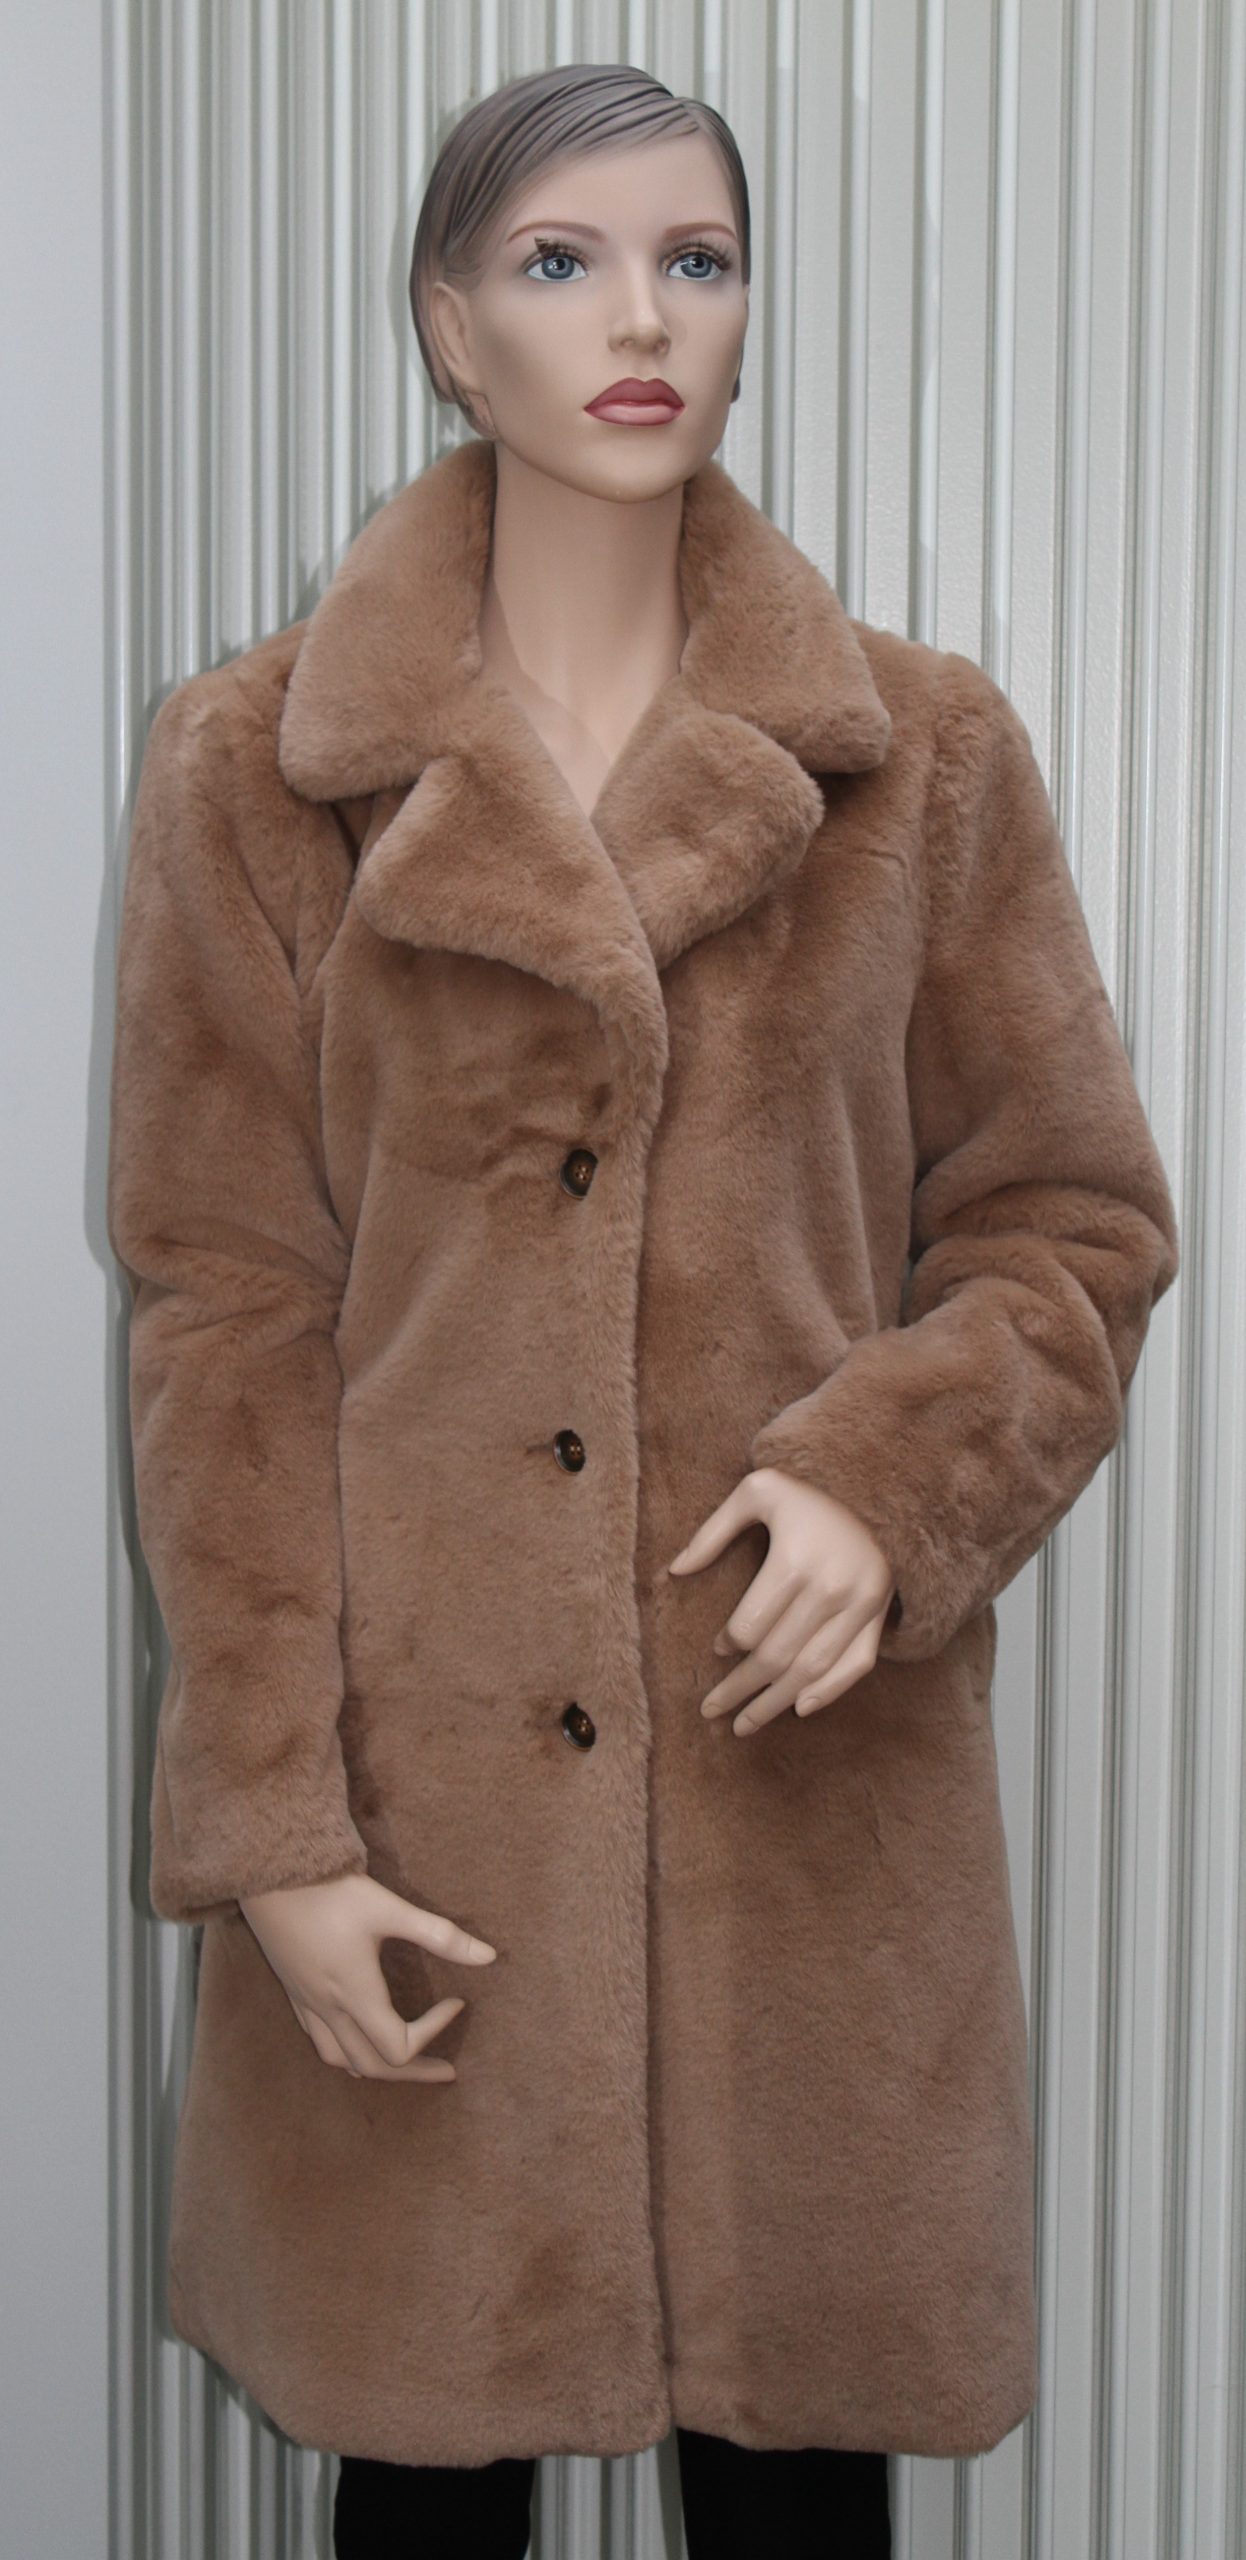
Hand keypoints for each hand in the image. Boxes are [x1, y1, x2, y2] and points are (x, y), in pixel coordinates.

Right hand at [237, 1870, 496, 2080]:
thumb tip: (490, 1957)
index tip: (457, 2001)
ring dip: (376, 2066)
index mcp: (356, 1995)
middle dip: (414, 2072)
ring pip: (341, 2060)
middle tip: (446, 2070)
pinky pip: (320, 2040)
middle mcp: (329, 2009)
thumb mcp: (390, 1910)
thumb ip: (440, 1936)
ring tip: (403, 2059)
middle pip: (373, 2066)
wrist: (271, 1874)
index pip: (399, 2047)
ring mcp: (307, 2003)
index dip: (435, 2032)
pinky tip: (358, 2031)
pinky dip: (346, 2050)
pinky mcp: (294, 1992)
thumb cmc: (331, 1891)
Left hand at [668, 1465, 896, 1735]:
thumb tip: (675, 1571)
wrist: (879, 1486)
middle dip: (739, 1690)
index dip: (728, 1644)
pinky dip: (830, 1692)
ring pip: (810, 1671)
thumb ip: (713, 1531)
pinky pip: (855, 1665)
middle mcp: (829, 1589)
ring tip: (745, 1725)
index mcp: (794, 1561)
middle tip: (711, 1710)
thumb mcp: (757, 1491)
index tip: (717, 1649)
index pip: (751, 1626)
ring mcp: (859, 1606)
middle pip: (775, 1657)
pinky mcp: (878, 1615)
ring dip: (775, 1703)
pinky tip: (801, 1708)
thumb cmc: (808, 1489)